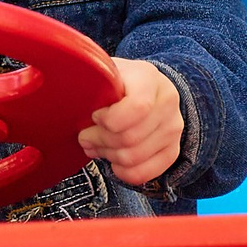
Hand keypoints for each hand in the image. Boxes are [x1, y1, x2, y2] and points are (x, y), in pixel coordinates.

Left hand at [79, 57, 180, 184]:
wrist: (147, 90)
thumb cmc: (118, 83)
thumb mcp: (104, 73)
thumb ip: (91, 84)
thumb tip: (73, 101)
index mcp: (149, 79)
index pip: (136, 108)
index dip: (108, 119)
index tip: (94, 115)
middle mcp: (168, 103)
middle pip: (129, 138)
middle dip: (99, 140)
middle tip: (86, 135)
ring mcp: (173, 129)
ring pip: (133, 158)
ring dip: (107, 155)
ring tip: (96, 145)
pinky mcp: (172, 151)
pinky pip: (142, 173)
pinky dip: (121, 171)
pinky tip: (112, 159)